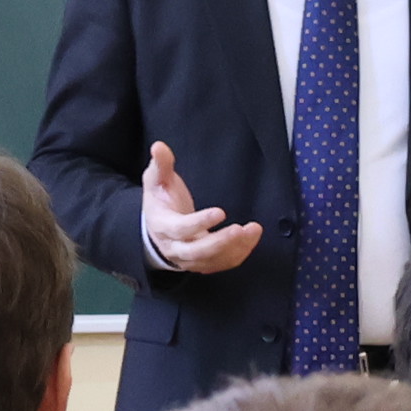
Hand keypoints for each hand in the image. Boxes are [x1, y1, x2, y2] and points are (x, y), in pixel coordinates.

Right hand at [139, 142, 263, 275]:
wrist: (158, 230)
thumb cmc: (160, 201)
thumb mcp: (156, 181)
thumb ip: (160, 164)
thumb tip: (159, 146)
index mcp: (163, 226)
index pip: (181, 229)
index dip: (200, 222)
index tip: (221, 212)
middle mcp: (176, 248)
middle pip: (198, 252)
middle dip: (221, 242)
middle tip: (241, 229)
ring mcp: (190, 259)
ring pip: (214, 260)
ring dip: (236, 247)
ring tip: (254, 230)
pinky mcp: (204, 264)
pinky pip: (223, 263)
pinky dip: (240, 253)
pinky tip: (251, 237)